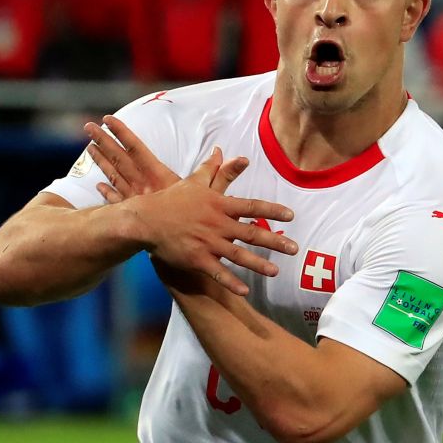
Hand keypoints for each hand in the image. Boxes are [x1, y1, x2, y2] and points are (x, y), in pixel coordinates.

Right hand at [84, 117, 296, 295]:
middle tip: (295, 249)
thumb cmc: (172, 200)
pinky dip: (231, 282)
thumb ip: (213, 169)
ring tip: (275, 271)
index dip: (272, 211)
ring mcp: (207, 242)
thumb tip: (223, 151)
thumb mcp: (194, 182)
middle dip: (275, 242)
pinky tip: (245, 291)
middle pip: (251, 233)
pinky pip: (217, 272)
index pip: (252, 207)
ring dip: (258, 264)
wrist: (147, 219)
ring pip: (238, 255)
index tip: (291, 215)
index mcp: (219, 205)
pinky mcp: (196, 259)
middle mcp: (217, 224)